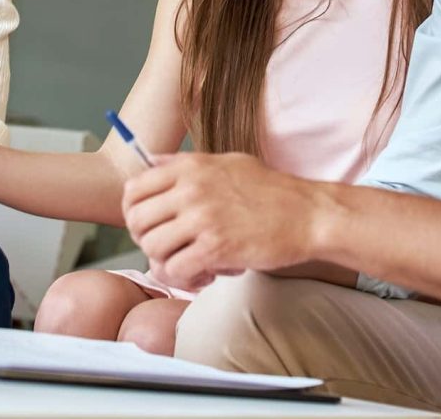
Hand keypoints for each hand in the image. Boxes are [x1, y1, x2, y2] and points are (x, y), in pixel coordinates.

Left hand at [123, 152, 321, 291]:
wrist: (308, 214)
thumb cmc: (270, 190)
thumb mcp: (225, 162)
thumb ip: (185, 163)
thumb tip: (151, 161)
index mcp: (189, 167)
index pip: (133, 189)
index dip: (133, 212)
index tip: (147, 225)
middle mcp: (190, 189)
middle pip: (137, 221)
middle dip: (146, 240)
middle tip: (168, 247)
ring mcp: (202, 218)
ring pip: (152, 248)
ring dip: (166, 261)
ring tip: (189, 262)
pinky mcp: (216, 247)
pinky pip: (176, 269)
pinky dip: (186, 278)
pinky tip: (206, 273)